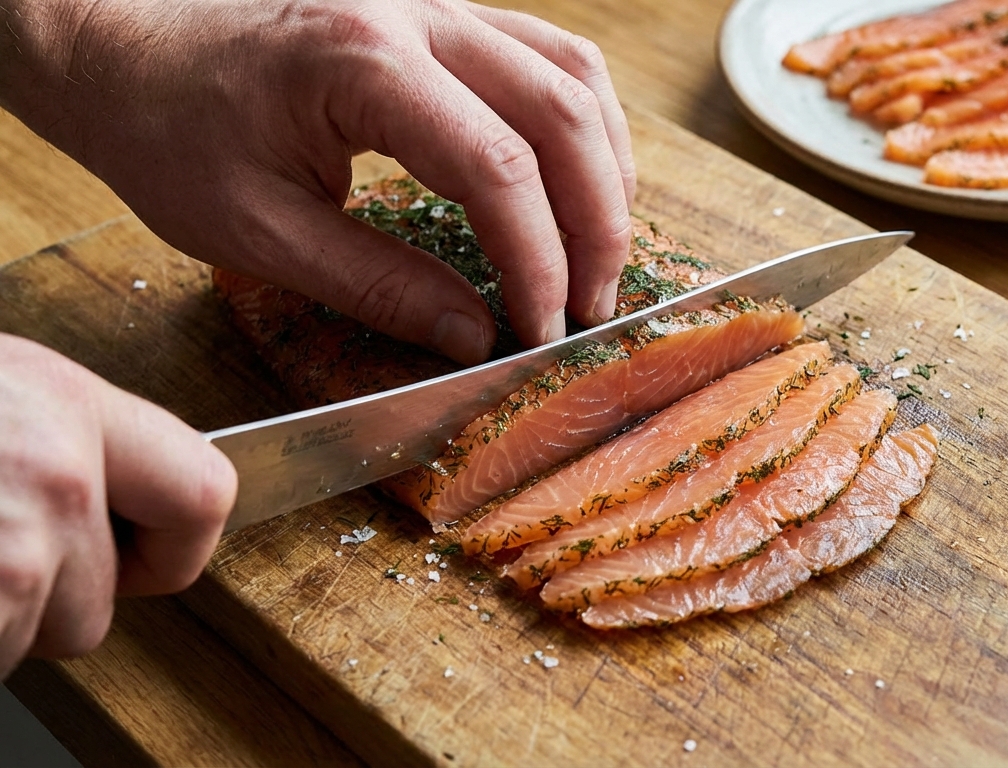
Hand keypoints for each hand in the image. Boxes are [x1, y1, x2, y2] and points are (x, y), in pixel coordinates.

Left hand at [0, 0, 635, 362]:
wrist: (128, 47)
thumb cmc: (171, 130)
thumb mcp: (257, 231)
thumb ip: (376, 283)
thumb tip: (474, 336)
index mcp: (361, 63)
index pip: (496, 166)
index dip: (536, 259)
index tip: (539, 330)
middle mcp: (418, 14)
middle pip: (561, 112)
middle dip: (595, 223)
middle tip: (589, 308)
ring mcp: (440, 5)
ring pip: (575, 76)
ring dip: (606, 171)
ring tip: (598, 256)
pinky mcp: (446, 17)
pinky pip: (551, 60)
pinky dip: (582, 130)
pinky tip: (579, 188)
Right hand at [0, 335, 236, 676]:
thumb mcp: (4, 389)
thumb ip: (73, 436)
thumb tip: (132, 492)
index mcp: (70, 403)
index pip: (207, 493)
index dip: (176, 548)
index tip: (139, 555)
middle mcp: (59, 470)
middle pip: (106, 599)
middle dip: (52, 600)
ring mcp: (16, 543)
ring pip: (44, 634)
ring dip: (0, 616)